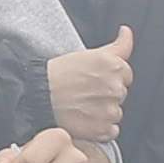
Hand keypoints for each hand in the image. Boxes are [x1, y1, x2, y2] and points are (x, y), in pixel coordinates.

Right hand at [46, 26, 135, 146]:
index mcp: (115, 66)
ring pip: (116, 113)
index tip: (93, 80)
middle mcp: (115, 88)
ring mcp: (109, 110)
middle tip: (85, 93)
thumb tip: (126, 31)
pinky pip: (112, 131)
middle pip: (121, 94)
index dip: (108, 78)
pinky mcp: (102, 129)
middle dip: (106, 94)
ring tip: (82, 107)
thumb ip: (118, 45)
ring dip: (103, 112)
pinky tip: (85, 120)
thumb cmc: (60, 74)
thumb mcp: (90, 54)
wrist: (37, 95)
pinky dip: (100, 129)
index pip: (126, 75)